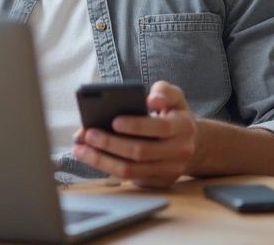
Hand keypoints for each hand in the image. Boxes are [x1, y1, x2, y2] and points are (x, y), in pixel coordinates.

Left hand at [71, 80, 197, 188]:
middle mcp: (180, 151)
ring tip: (81, 148)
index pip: (160, 127)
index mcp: (183, 126)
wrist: (193, 145)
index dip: (137, 125)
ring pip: (131, 170)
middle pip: (141, 152)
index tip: (114, 121)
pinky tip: (91, 157)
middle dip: (111, 143)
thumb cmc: (174, 116)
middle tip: (88, 134)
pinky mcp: (158, 182)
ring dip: (102, 160)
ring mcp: (169, 170)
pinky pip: (129, 178)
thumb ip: (164, 91)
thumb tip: (150, 99)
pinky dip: (107, 168)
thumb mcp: (176, 97)